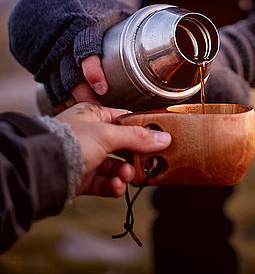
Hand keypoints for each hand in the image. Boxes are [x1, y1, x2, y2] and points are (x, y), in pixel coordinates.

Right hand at [8, 0, 132, 106]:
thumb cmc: (94, 3)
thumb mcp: (114, 8)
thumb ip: (133, 25)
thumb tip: (168, 40)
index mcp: (84, 22)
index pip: (85, 46)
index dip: (92, 68)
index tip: (101, 86)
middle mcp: (64, 36)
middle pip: (68, 70)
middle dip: (81, 91)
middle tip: (95, 107)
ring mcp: (49, 48)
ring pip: (56, 79)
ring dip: (69, 97)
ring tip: (83, 111)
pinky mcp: (40, 57)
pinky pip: (47, 81)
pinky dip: (56, 96)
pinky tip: (65, 106)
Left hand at [56, 103, 171, 196]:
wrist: (44, 168)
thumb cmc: (70, 140)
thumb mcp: (108, 134)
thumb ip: (137, 137)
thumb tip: (164, 137)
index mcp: (94, 115)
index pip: (125, 120)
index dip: (142, 130)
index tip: (159, 139)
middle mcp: (90, 134)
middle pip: (122, 145)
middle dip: (134, 156)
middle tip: (148, 163)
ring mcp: (86, 156)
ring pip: (114, 165)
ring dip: (124, 172)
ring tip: (127, 176)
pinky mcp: (83, 178)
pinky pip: (104, 182)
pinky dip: (113, 185)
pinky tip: (118, 186)